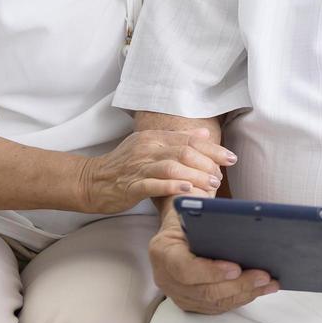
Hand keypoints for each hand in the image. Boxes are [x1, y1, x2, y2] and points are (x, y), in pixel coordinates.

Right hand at [77, 128, 235, 213]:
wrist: (91, 181)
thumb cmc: (124, 165)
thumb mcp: (149, 145)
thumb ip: (176, 139)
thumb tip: (204, 133)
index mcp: (153, 137)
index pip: (189, 139)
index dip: (212, 148)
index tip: (230, 158)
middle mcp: (146, 148)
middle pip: (184, 151)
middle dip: (207, 163)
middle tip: (221, 175)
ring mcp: (137, 167)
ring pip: (172, 166)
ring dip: (195, 175)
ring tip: (211, 184)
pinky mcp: (130, 186)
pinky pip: (153, 184)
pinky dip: (172, 185)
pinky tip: (187, 189)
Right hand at [148, 209, 278, 312]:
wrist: (177, 227)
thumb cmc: (188, 216)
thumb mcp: (191, 211)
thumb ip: (208, 222)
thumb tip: (243, 230)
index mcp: (162, 251)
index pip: (184, 269)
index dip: (211, 272)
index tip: (236, 268)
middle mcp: (165, 277)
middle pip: (204, 291)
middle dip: (238, 285)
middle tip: (264, 276)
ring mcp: (177, 294)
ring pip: (214, 303)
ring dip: (245, 294)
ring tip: (269, 283)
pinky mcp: (191, 302)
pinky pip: (217, 306)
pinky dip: (240, 298)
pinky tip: (259, 289)